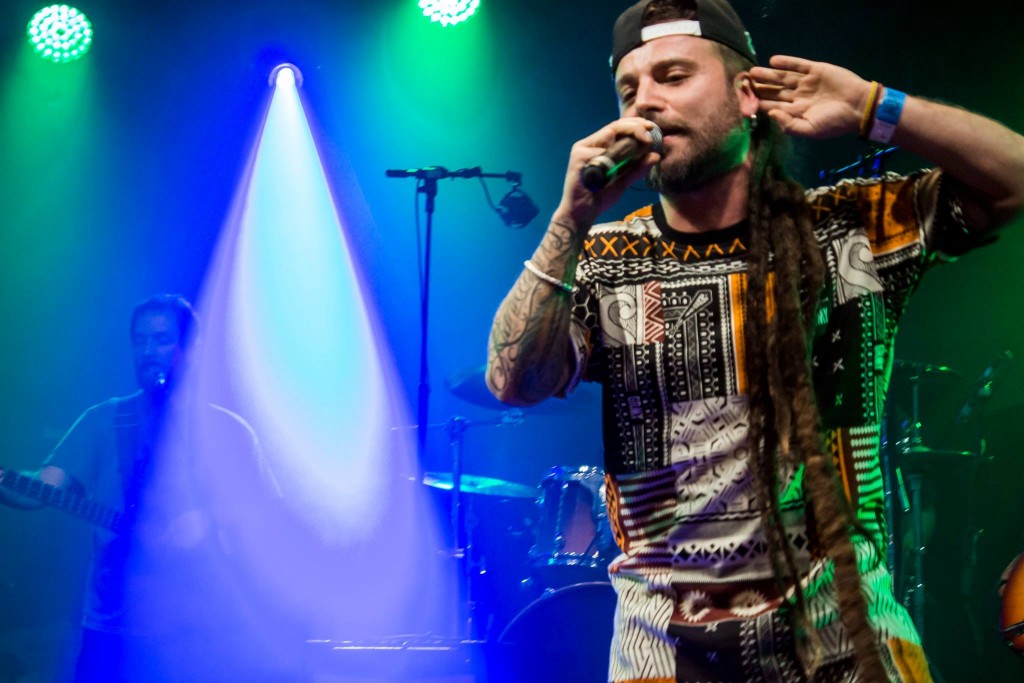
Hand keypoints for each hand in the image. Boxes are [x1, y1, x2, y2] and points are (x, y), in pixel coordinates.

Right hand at [554, 117, 661, 229]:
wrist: (582, 214)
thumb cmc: (600, 197)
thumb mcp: (624, 181)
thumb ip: (638, 169)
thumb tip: (656, 156)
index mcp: (600, 147)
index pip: (619, 130)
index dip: (636, 126)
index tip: (652, 128)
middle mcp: (590, 144)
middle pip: (615, 127)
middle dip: (636, 126)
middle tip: (651, 133)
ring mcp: (582, 149)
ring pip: (609, 134)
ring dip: (629, 136)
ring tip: (645, 142)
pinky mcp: (578, 157)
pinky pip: (600, 151)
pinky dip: (614, 155)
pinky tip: (621, 164)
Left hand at [751, 56, 873, 138]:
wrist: (859, 107)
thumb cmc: (835, 123)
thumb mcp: (810, 130)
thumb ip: (789, 125)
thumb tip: (770, 115)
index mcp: (796, 111)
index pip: (772, 106)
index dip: (758, 103)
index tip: (743, 100)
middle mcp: (799, 96)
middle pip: (774, 91)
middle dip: (759, 87)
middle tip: (742, 83)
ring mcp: (807, 83)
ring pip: (783, 78)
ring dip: (768, 74)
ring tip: (752, 71)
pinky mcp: (816, 70)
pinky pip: (798, 65)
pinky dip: (786, 62)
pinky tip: (773, 61)